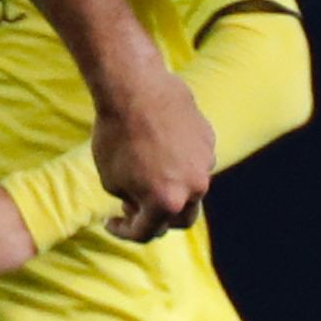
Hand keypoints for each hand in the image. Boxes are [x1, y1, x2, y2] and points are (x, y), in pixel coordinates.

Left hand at [90, 69, 214, 241]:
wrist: (134, 88)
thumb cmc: (115, 135)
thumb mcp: (111, 180)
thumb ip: (132, 201)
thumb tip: (145, 205)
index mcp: (166, 203)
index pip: (147, 233)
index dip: (124, 231)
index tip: (112, 222)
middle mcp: (194, 187)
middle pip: (181, 220)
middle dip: (159, 219)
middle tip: (136, 209)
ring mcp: (205, 163)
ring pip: (190, 188)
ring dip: (171, 189)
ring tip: (147, 173)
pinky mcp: (208, 140)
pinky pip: (194, 161)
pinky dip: (178, 163)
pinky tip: (159, 147)